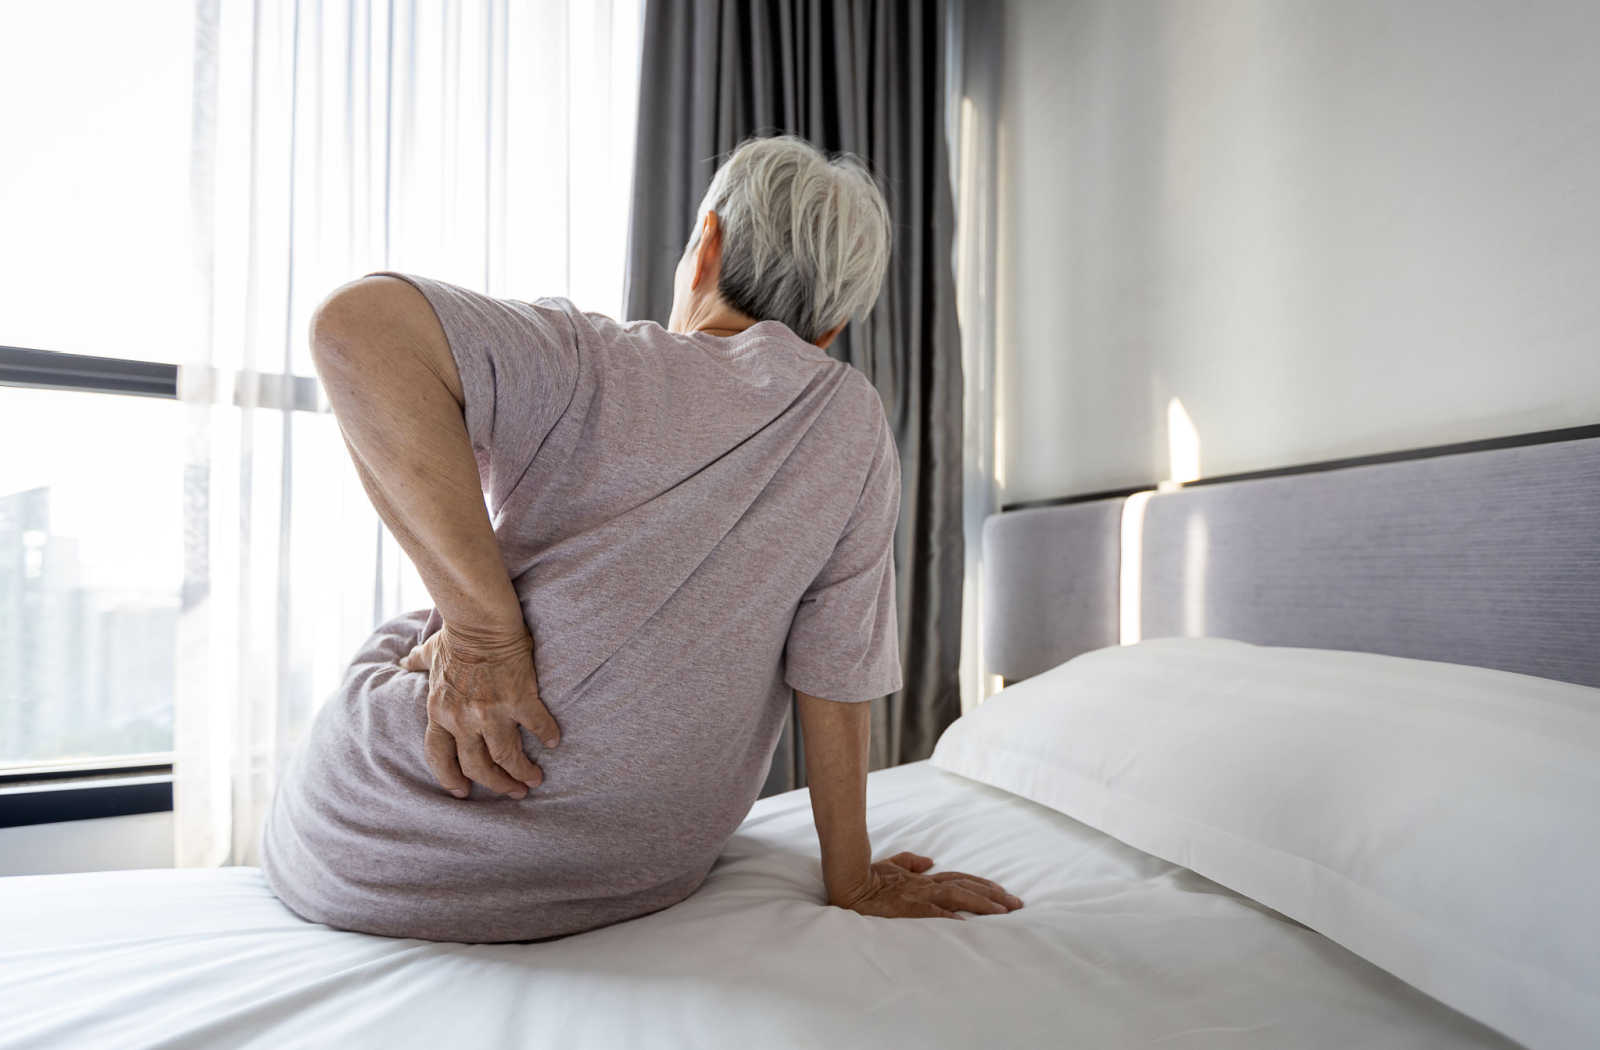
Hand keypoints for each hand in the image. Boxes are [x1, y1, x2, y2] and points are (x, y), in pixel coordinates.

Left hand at [397, 621, 560, 799]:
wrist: (481, 621)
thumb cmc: (456, 636)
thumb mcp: (430, 653)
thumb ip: (417, 662)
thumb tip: (402, 661)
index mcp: (439, 712)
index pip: (439, 756)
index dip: (450, 778)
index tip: (462, 790)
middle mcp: (463, 719)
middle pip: (477, 766)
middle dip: (495, 784)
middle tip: (512, 791)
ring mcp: (491, 712)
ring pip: (506, 756)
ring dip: (521, 773)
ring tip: (534, 780)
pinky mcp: (519, 700)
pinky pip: (537, 726)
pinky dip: (547, 735)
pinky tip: (554, 740)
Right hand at [833, 851, 1023, 919]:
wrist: (848, 882)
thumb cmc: (869, 877)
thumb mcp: (892, 865)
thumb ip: (912, 862)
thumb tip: (930, 861)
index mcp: (924, 879)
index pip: (961, 879)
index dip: (984, 885)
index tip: (1004, 893)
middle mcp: (927, 885)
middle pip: (967, 887)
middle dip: (994, 896)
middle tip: (1018, 905)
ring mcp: (919, 896)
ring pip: (958, 897)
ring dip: (982, 904)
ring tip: (1004, 912)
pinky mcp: (908, 908)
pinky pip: (934, 913)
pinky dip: (951, 918)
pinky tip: (967, 924)